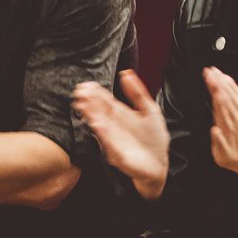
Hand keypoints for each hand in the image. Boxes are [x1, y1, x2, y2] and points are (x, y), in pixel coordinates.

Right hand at [72, 70, 168, 198]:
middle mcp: (113, 125)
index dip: (95, 92)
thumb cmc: (154, 138)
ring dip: (90, 115)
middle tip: (79, 92)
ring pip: (100, 124)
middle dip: (89, 101)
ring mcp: (113, 138)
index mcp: (120, 113)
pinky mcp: (116, 152)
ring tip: (81, 105)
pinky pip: (108, 142)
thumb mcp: (150, 110)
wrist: (158, 164)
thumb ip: (137, 92)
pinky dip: (103, 133)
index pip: (105, 100)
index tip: (86, 85)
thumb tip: (126, 72)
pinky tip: (96, 124)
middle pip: (99, 111)